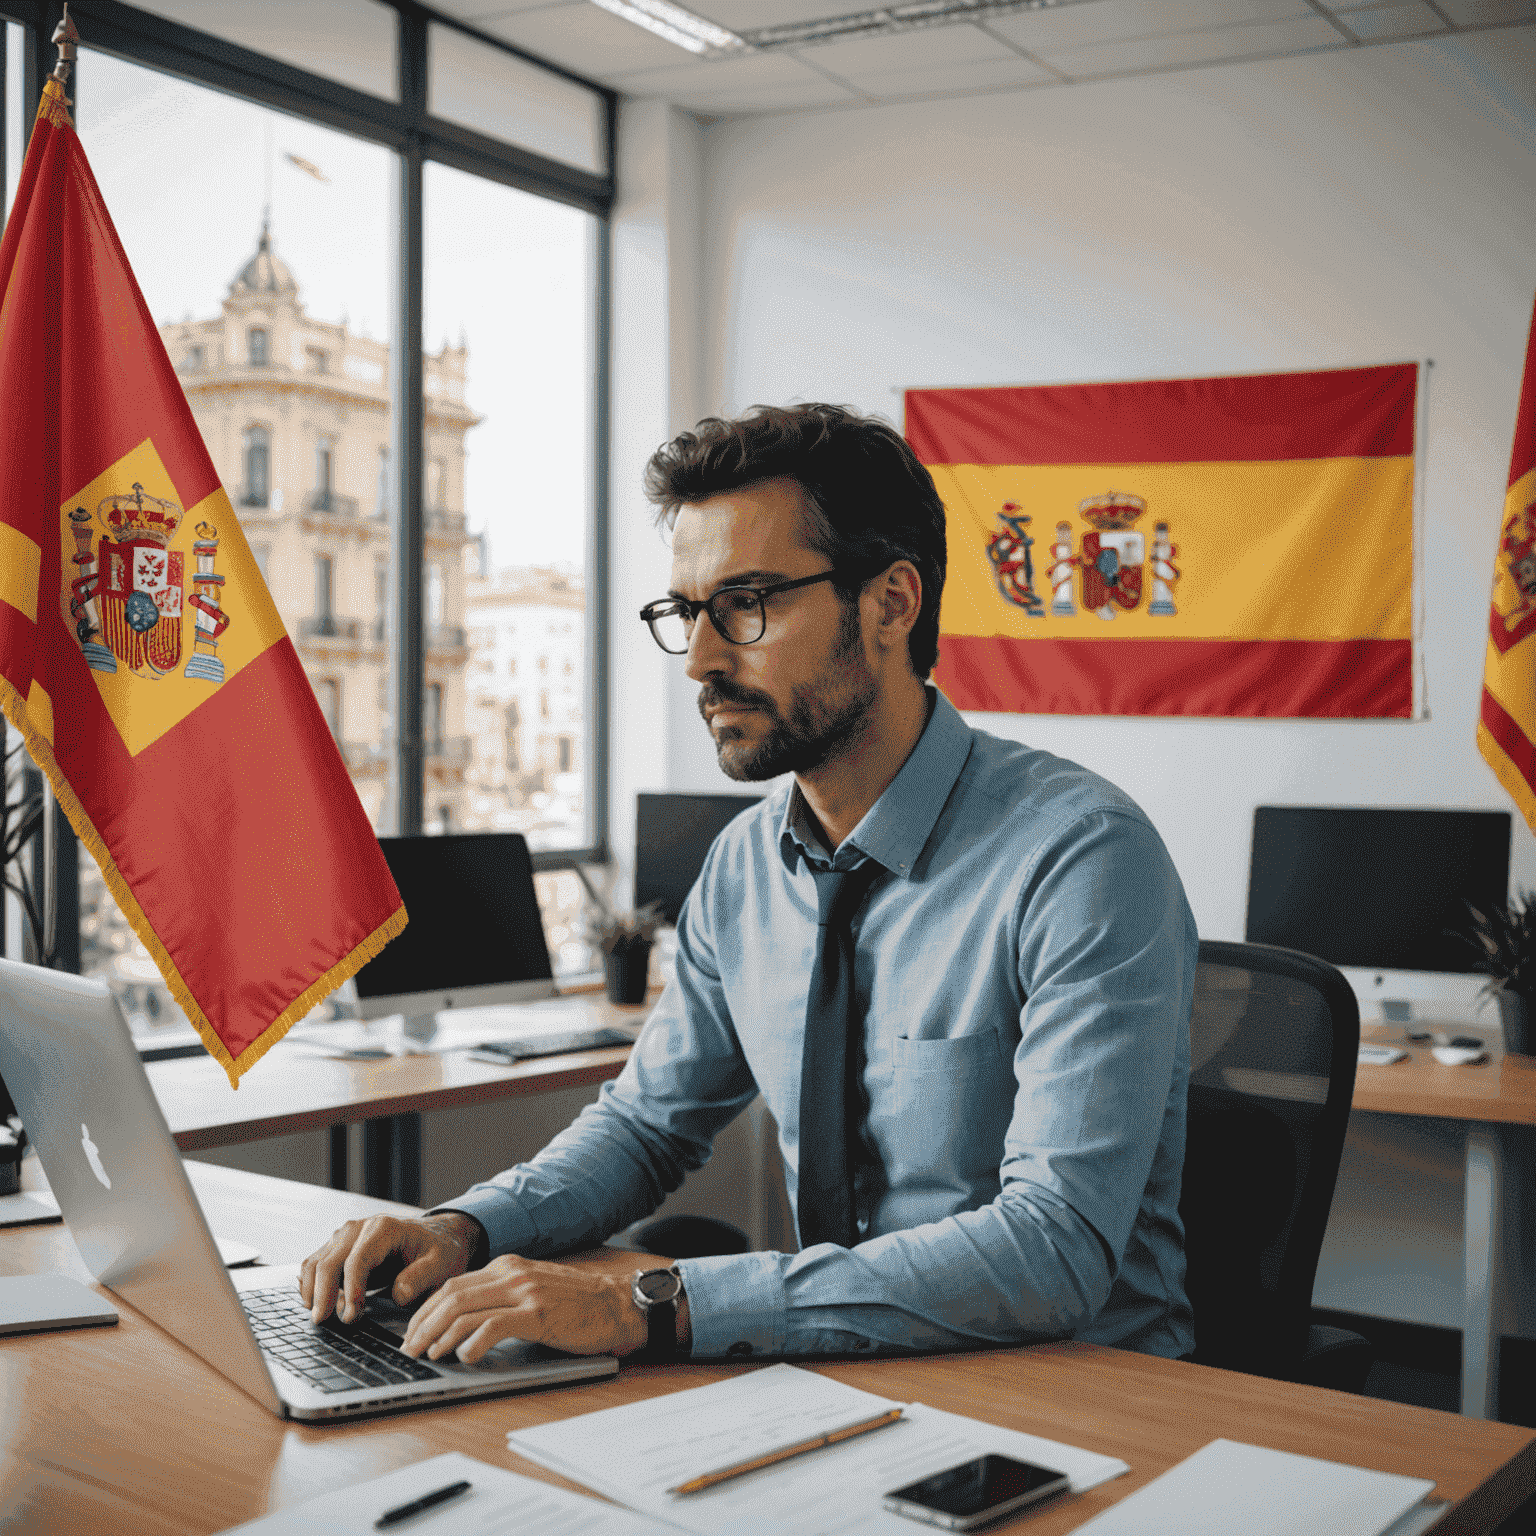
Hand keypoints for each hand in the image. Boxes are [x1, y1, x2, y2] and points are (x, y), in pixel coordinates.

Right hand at [298, 1212, 480, 1324]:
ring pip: (315, 1263)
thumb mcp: (442, 1264)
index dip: (351, 1290)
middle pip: (328, 1262)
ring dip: (313, 1292)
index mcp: (385, 1229)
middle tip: (325, 1323)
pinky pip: (314, 1265)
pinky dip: (310, 1286)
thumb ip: (422, 1278)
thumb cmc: (439, 1251)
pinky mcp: (338, 1248)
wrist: (436, 1237)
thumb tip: (398, 1295)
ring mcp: (345, 1236)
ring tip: (322, 1318)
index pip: (357, 1260)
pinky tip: (318, 1305)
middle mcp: (359, 1228)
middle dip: (323, 1295)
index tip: (352, 1317)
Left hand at [400, 1254, 652, 1363]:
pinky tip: (465, 1357)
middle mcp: (513, 1274)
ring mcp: (526, 1292)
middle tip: (410, 1349)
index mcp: (508, 1266)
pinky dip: (472, 1341)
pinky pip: (494, 1325)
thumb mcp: (534, 1292)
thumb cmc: (578, 1306)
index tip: (412, 1333)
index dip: (425, 1310)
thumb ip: (503, 1299)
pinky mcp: (539, 1313)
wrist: (618, 1306)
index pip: (453, 1285)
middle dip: (423, 1324)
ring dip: (440, 1335)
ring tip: (430, 1355)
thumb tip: (462, 1324)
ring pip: (466, 1309)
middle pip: (452, 1295)